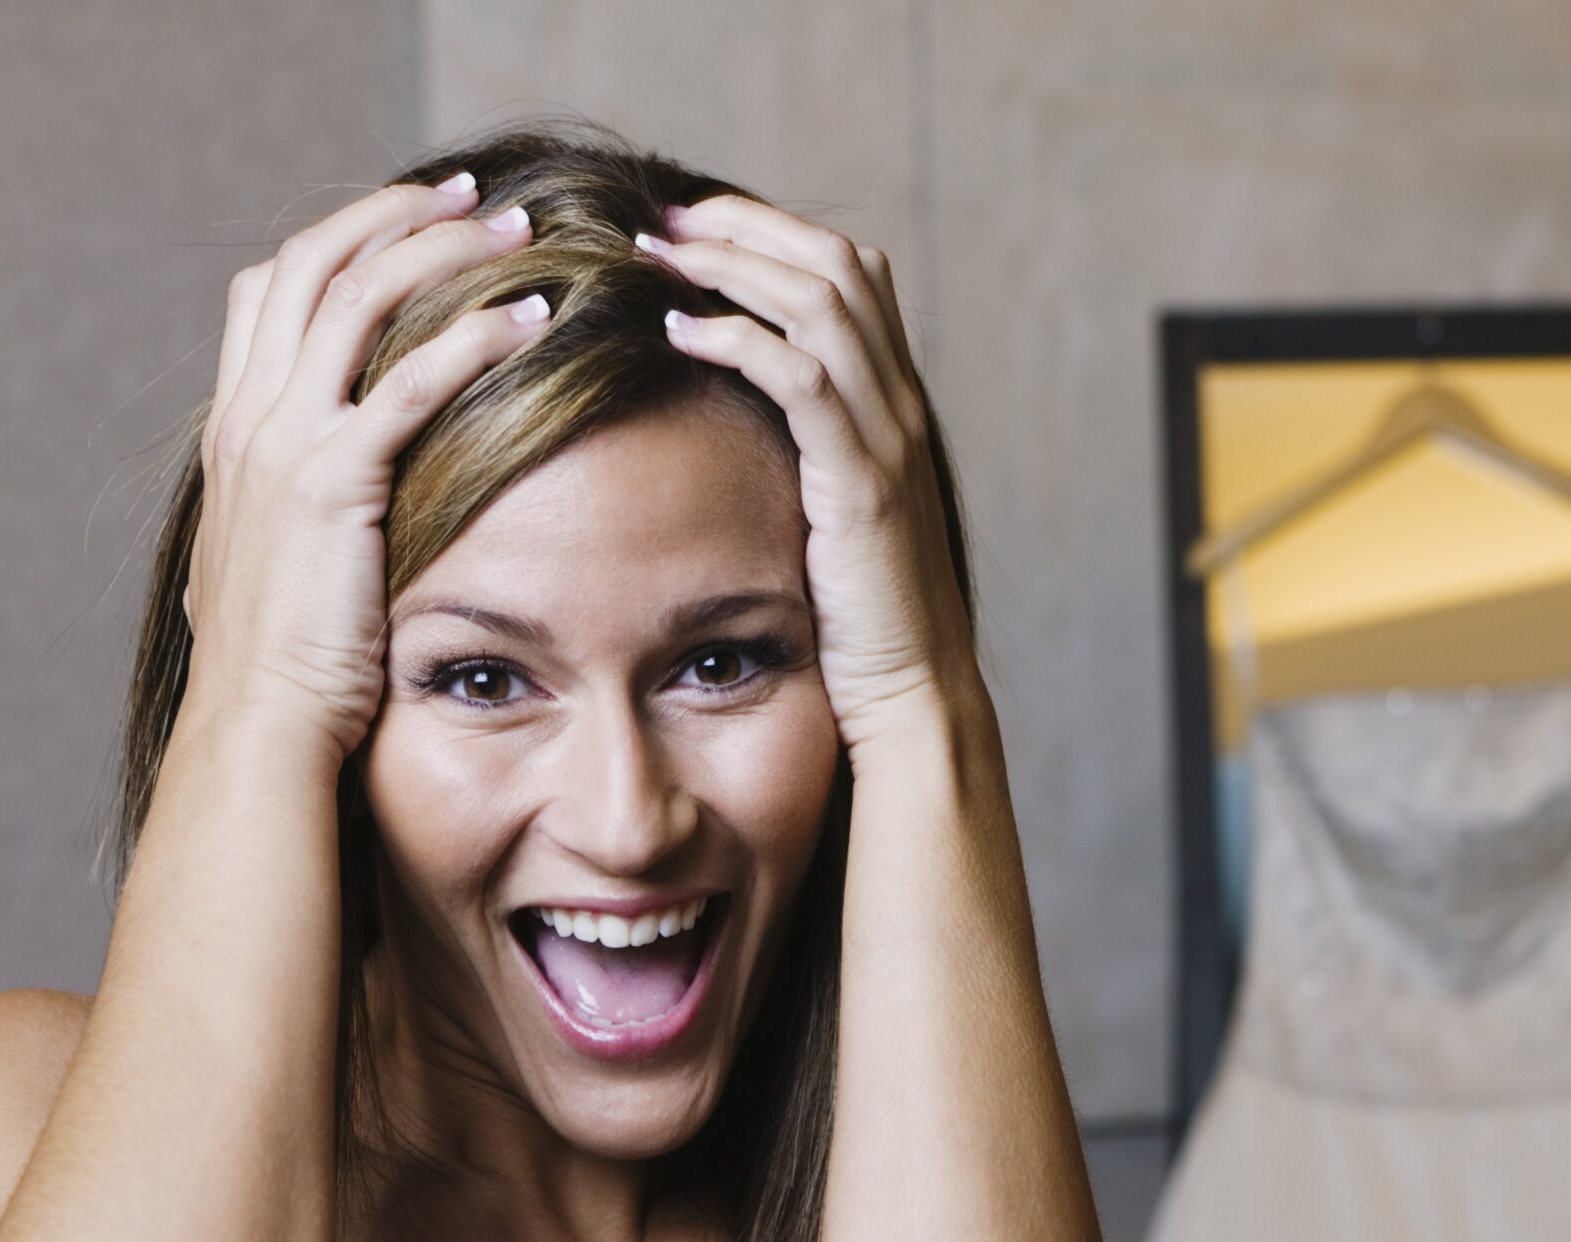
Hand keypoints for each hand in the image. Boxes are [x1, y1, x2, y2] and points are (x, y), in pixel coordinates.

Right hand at [180, 173, 550, 762]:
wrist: (258, 731)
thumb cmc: (285, 672)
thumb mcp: (281, 567)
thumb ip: (304, 513)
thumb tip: (345, 507)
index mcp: (236, 430)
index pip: (273, 288)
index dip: (347, 239)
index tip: (419, 219)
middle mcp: (250, 419)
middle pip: (316, 262)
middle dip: (400, 215)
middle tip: (482, 194)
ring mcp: (283, 445)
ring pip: (359, 296)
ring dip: (446, 250)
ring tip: (522, 230)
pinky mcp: (332, 485)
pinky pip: (410, 381)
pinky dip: (474, 335)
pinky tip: (536, 319)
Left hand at [634, 199, 980, 760]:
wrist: (912, 695)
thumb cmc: (857, 621)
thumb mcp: (827, 517)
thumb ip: (800, 457)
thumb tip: (725, 420)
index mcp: (894, 407)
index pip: (851, 276)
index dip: (774, 233)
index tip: (692, 226)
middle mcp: (901, 408)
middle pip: (839, 264)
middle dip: (748, 226)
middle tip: (665, 217)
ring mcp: (888, 442)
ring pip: (824, 303)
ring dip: (734, 264)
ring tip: (659, 254)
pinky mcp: (862, 485)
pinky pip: (804, 379)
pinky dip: (739, 339)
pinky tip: (679, 329)